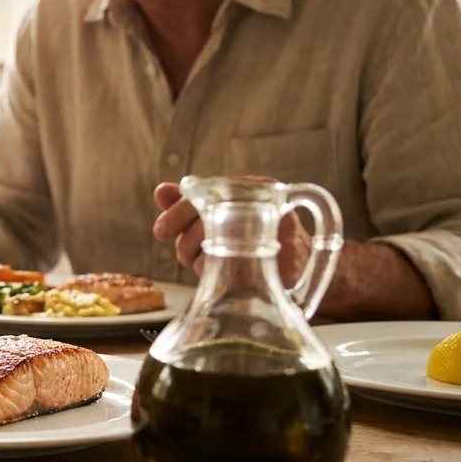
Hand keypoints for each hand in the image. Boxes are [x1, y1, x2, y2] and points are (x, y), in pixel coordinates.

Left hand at [151, 180, 310, 286]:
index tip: (161, 232)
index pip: (203, 193)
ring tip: (211, 266)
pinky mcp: (279, 257)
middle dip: (186, 241)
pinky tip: (224, 275)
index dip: (176, 213)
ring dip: (201, 260)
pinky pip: (235, 266)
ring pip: (216, 243)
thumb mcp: (219, 222)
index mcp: (251, 186)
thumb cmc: (254, 240)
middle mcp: (265, 199)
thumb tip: (161, 192)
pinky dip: (221, 273)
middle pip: (206, 218)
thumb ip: (190, 205)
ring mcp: (276, 226)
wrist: (300, 269)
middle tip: (186, 255)